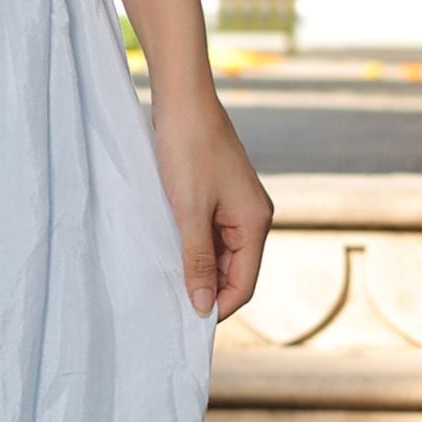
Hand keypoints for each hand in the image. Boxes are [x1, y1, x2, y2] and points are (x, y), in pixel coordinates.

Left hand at [151, 85, 270, 319]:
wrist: (183, 100)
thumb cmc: (188, 150)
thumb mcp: (189, 211)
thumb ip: (197, 260)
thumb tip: (202, 305)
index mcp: (255, 223)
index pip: (243, 284)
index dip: (217, 306)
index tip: (185, 321)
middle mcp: (253, 217)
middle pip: (234, 272)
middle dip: (206, 288)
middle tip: (169, 302)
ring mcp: (237, 205)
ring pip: (220, 253)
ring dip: (197, 266)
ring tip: (165, 277)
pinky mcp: (220, 195)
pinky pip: (210, 232)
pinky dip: (192, 245)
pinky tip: (168, 248)